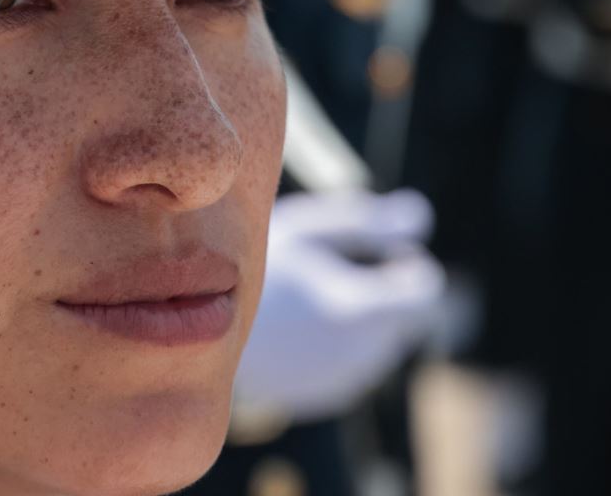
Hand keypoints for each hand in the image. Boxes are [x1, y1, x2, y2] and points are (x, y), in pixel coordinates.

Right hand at [232, 189, 443, 421]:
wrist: (186, 331)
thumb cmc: (248, 266)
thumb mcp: (306, 230)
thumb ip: (370, 224)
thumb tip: (425, 216)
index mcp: (364, 312)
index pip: (424, 291)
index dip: (406, 263)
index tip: (374, 246)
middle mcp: (362, 355)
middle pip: (402, 317)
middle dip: (381, 288)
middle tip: (328, 263)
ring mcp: (343, 380)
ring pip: (378, 340)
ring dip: (359, 314)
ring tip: (303, 291)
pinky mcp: (324, 394)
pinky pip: (350, 361)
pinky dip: (335, 339)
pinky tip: (292, 322)